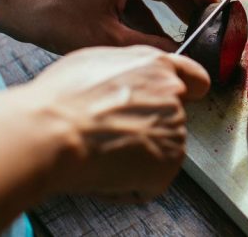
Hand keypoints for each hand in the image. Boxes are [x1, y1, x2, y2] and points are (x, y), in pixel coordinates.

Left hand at [0, 0, 218, 53]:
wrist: (17, 4)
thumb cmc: (55, 15)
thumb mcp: (107, 38)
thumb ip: (150, 45)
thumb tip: (180, 55)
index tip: (208, 10)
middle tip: (205, 25)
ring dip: (177, 5)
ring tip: (189, 33)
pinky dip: (156, 12)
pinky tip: (160, 38)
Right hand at [18, 45, 209, 200]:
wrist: (52, 131)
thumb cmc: (62, 99)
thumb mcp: (95, 62)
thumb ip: (127, 71)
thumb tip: (126, 83)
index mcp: (156, 66)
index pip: (195, 79)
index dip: (188, 92)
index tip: (185, 100)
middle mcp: (172, 95)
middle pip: (171, 118)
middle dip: (146, 129)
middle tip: (111, 134)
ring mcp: (174, 129)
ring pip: (159, 151)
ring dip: (137, 158)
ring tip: (101, 151)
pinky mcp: (169, 163)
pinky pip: (150, 182)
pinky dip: (129, 185)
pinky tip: (104, 171)